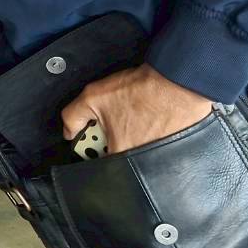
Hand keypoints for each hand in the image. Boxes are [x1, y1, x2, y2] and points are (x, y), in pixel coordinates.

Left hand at [61, 64, 212, 154]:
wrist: (179, 82)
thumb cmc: (141, 91)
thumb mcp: (93, 97)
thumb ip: (73, 116)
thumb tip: (68, 131)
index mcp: (119, 155)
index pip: (97, 165)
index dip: (91, 150)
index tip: (92, 139)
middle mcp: (142, 165)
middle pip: (119, 161)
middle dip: (113, 145)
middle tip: (116, 125)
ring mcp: (162, 160)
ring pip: (138, 157)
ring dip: (132, 141)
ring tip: (133, 121)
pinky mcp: (178, 151)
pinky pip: (158, 153)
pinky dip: (151, 140)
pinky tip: (149, 122)